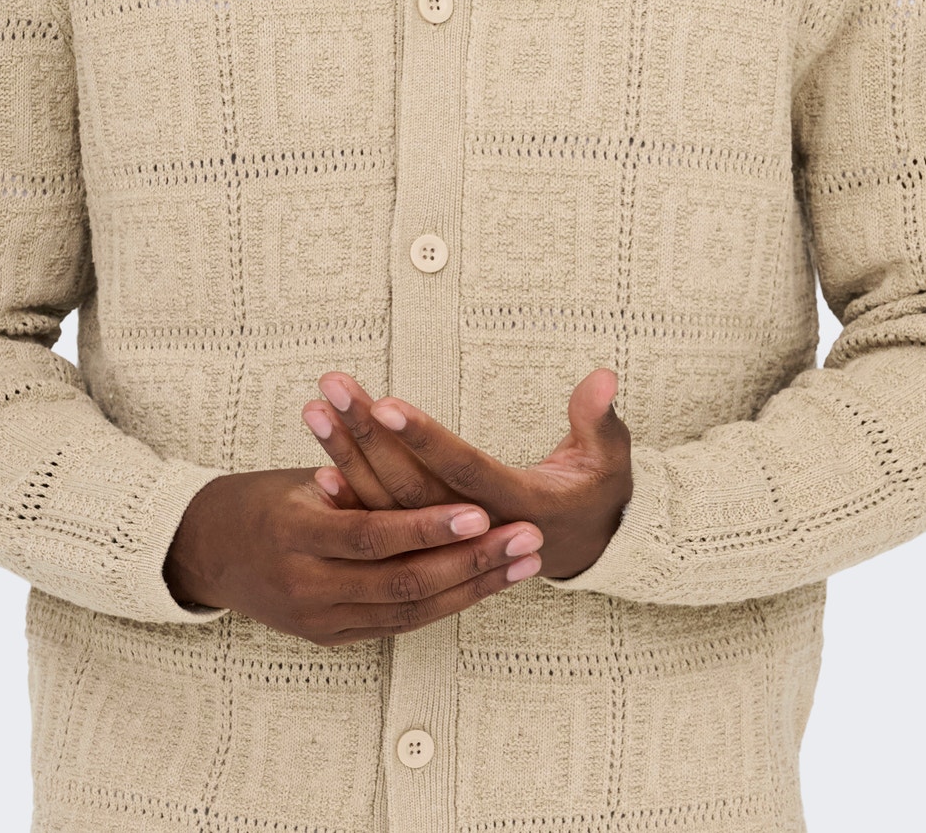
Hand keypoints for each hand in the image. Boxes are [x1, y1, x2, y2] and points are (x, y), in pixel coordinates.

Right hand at [162, 468, 542, 644]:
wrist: (204, 552)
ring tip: (522, 565)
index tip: (483, 511)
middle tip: (528, 541)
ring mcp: (319, 620)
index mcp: (296, 535)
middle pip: (404, 583)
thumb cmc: (258, 497)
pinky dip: (442, 604)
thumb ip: (354, 480)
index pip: (376, 535)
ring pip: (409, 612)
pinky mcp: (329, 637)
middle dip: (473, 563)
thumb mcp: (300, 478)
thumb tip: (415, 459)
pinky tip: (483, 585)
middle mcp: (308, 587)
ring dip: (473, 589)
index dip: (432, 527)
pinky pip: (396, 624)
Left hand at [301, 369, 632, 580]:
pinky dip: (351, 499)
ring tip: (315, 410)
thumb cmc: (595, 493)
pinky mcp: (431, 543)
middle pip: (410, 486)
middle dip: (367, 435)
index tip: (386, 401)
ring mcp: (448, 543)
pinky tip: (317, 469)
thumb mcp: (610, 459)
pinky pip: (384, 526)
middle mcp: (475, 530)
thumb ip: (599, 419)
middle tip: (332, 389)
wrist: (582, 548)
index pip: (462, 471)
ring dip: (348, 456)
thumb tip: (603, 377)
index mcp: (518, 508)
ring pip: (389, 504)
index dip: (424, 439)